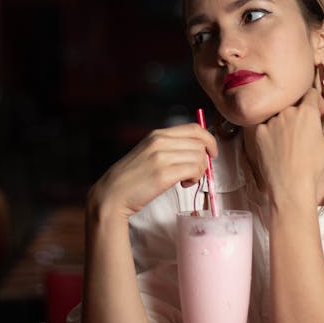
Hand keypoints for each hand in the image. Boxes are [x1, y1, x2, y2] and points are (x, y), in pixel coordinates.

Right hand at [88, 123, 217, 219]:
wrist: (112, 194)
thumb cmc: (132, 178)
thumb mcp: (149, 153)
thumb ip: (170, 147)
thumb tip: (198, 149)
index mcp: (157, 134)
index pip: (195, 128)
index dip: (209, 140)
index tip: (211, 152)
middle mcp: (160, 141)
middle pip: (200, 143)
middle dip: (204, 159)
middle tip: (195, 172)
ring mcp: (161, 156)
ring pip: (199, 157)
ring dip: (199, 171)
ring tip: (187, 180)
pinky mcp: (163, 174)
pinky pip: (194, 170)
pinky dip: (194, 179)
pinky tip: (184, 184)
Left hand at [249, 89, 323, 203]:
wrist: (290, 184)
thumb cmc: (313, 166)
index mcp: (307, 111)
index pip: (310, 93)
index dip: (316, 102)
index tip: (317, 114)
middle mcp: (287, 111)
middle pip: (294, 104)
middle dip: (300, 114)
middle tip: (304, 132)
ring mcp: (271, 121)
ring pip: (279, 115)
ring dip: (285, 123)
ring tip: (290, 144)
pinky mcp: (258, 132)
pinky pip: (265, 127)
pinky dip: (271, 134)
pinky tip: (278, 148)